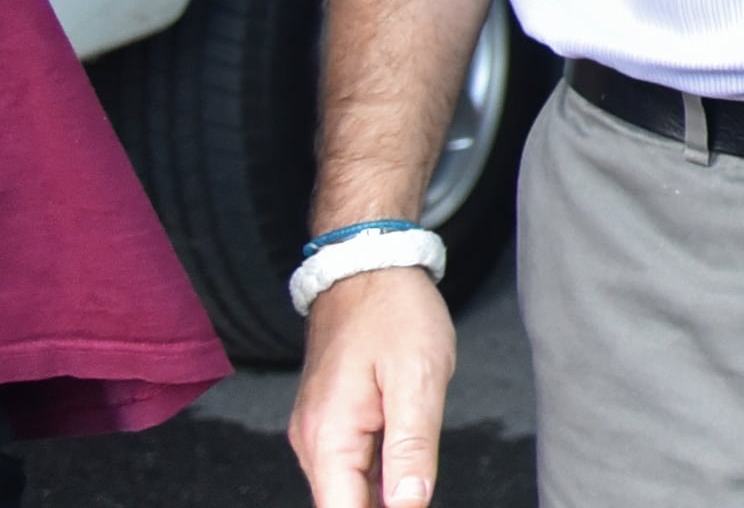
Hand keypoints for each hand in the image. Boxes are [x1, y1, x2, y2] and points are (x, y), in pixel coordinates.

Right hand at [291, 266, 453, 506]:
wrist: (369, 267)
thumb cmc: (394, 313)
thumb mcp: (419, 379)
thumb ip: (412, 448)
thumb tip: (409, 506)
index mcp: (328, 437)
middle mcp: (313, 441)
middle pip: (344, 505)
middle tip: (422, 492)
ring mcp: (319, 431)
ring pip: (349, 489)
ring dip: (382, 496)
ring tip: (418, 483)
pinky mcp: (332, 420)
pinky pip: (352, 465)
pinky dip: (378, 476)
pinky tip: (407, 470)